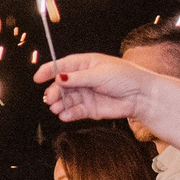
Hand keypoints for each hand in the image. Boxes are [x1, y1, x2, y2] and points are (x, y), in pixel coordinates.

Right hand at [35, 52, 157, 122]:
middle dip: (54, 91)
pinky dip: (68, 114)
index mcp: (86, 64)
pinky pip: (74, 111)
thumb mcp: (99, 74)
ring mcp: (86, 94)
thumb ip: (77, 78)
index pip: (62, 66)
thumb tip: (59, 78)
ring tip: (56, 108)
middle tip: (51, 98)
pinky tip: (64, 115)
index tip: (37, 78)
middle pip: (61, 85)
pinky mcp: (90, 109)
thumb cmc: (125, 78)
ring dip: (59, 104)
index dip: (49, 71)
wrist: (142, 96)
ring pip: (66, 99)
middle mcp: (83, 79)